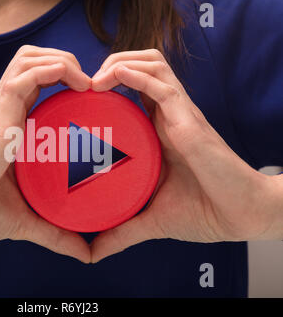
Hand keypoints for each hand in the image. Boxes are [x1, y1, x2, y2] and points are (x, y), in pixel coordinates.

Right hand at [0, 45, 91, 262]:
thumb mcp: (27, 219)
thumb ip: (57, 233)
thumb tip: (87, 255)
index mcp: (11, 125)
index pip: (38, 83)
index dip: (65, 79)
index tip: (94, 99)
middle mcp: (5, 111)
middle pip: (34, 59)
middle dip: (67, 61)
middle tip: (92, 86)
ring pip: (29, 58)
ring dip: (63, 60)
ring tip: (87, 84)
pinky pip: (25, 75)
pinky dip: (54, 70)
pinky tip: (78, 86)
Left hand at [90, 49, 282, 262]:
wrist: (240, 217)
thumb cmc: (202, 212)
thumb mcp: (150, 219)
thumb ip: (121, 231)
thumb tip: (91, 253)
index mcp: (158, 130)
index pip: (131, 91)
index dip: (105, 85)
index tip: (77, 99)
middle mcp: (167, 116)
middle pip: (140, 66)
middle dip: (109, 63)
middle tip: (82, 85)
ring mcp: (179, 113)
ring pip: (151, 64)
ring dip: (118, 62)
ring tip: (92, 82)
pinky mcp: (188, 119)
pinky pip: (162, 85)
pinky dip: (136, 75)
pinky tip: (113, 78)